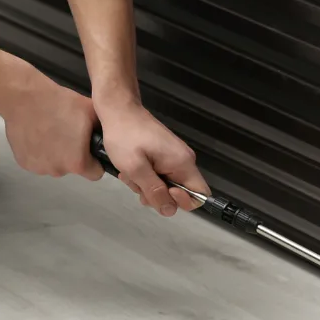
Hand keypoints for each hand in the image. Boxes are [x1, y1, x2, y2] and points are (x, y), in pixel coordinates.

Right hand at [0, 75, 102, 179]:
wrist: (25, 97)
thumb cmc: (59, 102)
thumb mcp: (90, 111)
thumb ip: (103, 128)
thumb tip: (112, 135)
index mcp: (78, 163)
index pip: (95, 173)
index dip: (95, 161)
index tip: (89, 149)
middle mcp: (58, 171)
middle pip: (72, 167)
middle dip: (72, 154)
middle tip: (67, 132)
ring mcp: (39, 168)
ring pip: (54, 164)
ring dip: (54, 153)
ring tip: (50, 130)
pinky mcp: (24, 163)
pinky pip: (37, 160)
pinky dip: (38, 151)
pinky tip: (37, 134)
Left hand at [95, 100, 208, 216]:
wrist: (118, 110)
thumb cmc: (124, 135)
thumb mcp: (136, 168)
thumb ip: (154, 191)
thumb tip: (169, 210)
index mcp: (182, 163)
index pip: (200, 195)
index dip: (181, 202)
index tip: (160, 193)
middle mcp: (183, 160)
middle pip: (181, 193)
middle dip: (158, 195)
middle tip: (138, 184)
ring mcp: (173, 157)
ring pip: (167, 186)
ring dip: (147, 186)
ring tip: (131, 174)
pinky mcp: (163, 155)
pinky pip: (160, 175)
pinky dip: (145, 177)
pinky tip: (131, 169)